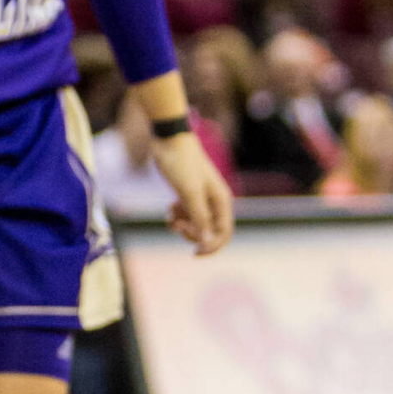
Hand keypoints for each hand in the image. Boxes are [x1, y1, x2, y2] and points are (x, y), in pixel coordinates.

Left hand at [151, 131, 232, 255]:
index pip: (224, 233)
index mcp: (222, 200)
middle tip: (177, 226)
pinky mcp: (187, 195)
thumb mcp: (189, 193)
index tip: (194, 252)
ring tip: (171, 216)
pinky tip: (169, 210)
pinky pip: (185, 216)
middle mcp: (214, 201)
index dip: (212, 246)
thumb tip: (207, 241)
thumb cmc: (182, 164)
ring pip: (195, 224)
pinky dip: (176, 218)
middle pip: (209, 232)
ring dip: (182, 226)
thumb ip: (199, 217)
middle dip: (193, 234)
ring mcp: (201, 198)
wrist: (168, 140)